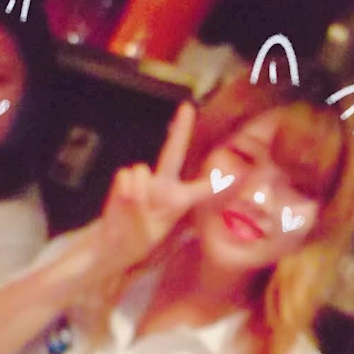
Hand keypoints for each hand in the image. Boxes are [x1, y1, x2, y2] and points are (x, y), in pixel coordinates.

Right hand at [99, 101, 211, 269]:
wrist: (115, 245)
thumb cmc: (140, 240)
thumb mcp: (156, 237)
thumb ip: (154, 215)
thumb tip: (146, 195)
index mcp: (180, 200)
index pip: (203, 188)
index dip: (219, 180)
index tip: (239, 171)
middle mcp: (164, 184)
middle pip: (174, 152)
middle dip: (181, 129)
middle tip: (187, 108)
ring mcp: (143, 180)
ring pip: (142, 170)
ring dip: (139, 190)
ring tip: (136, 210)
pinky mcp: (124, 180)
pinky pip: (127, 175)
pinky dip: (126, 189)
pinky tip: (125, 202)